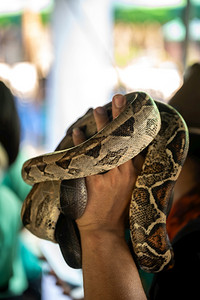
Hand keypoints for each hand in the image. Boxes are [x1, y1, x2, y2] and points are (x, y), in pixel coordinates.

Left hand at [72, 94, 141, 235]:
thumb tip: (129, 152)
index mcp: (135, 173)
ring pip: (106, 146)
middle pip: (123, 139)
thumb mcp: (131, 188)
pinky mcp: (94, 185)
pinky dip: (81, 145)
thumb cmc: (118, 209)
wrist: (105, 231)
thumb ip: (131, 170)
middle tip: (117, 98)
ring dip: (101, 126)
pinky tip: (77, 133)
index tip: (131, 107)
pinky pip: (86, 160)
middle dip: (120, 117)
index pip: (136, 143)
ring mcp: (110, 178)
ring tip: (98, 109)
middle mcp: (125, 173)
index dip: (133, 124)